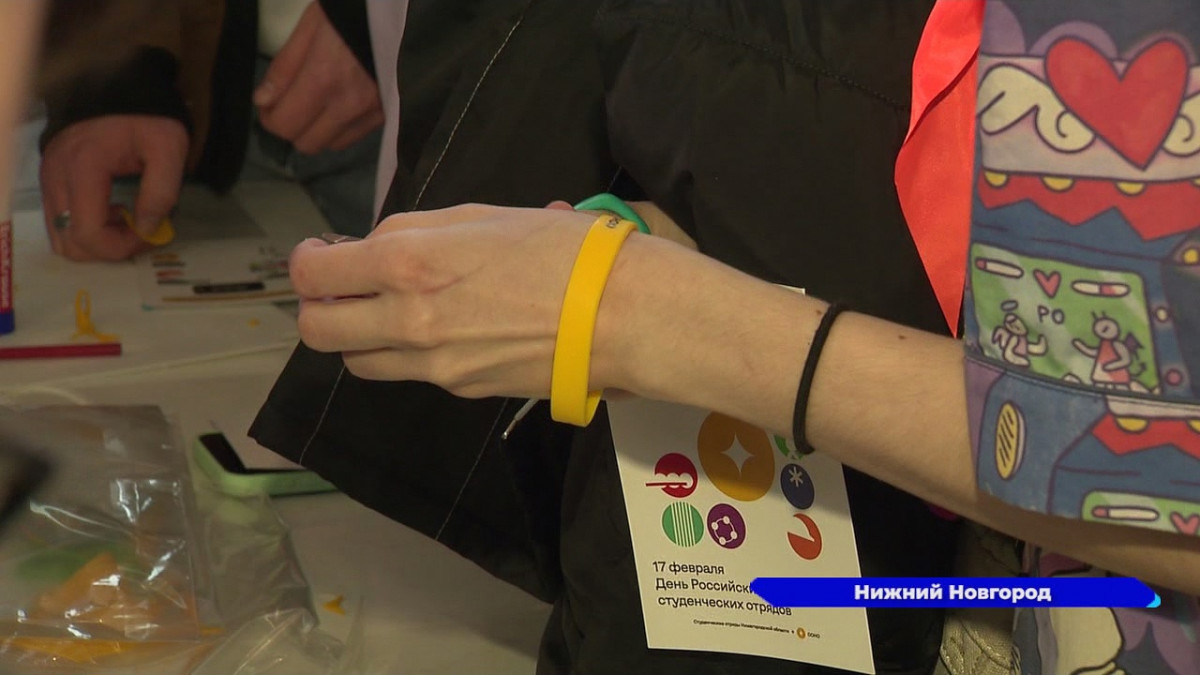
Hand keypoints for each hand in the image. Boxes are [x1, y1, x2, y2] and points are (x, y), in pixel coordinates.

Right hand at [40, 115, 187, 260]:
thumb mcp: (169, 149)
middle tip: (140, 229)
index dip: (121, 247)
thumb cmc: (147, 119)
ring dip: (97, 240)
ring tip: (125, 220)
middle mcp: (56, 177)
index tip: (149, 233)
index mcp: (83, 169)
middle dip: (110, 248)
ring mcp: (48, 179)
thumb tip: (147, 229)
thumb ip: (161, 191)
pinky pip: (60, 222)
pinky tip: (111, 211)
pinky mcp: (50, 180)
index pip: (88, 234)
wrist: (121, 90)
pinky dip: (85, 228)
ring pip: (61, 237)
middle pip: (71, 243)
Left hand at [254, 2, 382, 153]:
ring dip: (318, 130)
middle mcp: (348, 105)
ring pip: (332, 144)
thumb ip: (285, 66)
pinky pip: (356, 135)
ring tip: (317, 105)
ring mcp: (372, 113)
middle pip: (307, 143)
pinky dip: (341, 127)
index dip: (269, 118)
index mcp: (323, 79)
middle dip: (292, 127)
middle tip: (290, 105)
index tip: (268, 105)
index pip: (284, 124)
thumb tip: (263, 101)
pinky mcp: (388, 114)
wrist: (402, 15)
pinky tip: (340, 105)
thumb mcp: (311, 27)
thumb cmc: (351, 13)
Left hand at [291, 205, 612, 397]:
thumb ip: (419, 231)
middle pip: (319, 329)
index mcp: (407, 262)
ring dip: (359, 337)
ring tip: (389, 313)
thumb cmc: (563, 249)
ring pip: (359, 362)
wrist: (622, 315)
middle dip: (318, 306)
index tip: (323, 253)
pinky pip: (413, 374)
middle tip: (342, 289)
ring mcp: (432, 365)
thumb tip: (379, 247)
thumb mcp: (482, 216)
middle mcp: (407, 320)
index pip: (315, 272)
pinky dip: (411, 354)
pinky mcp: (462, 391)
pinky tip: (447, 330)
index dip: (308, 260)